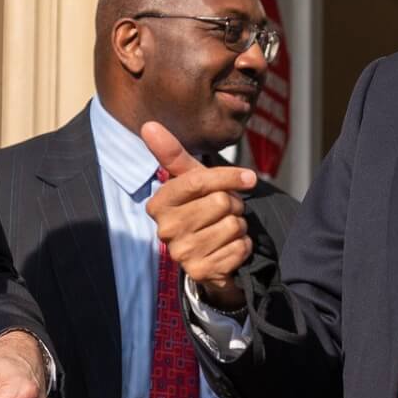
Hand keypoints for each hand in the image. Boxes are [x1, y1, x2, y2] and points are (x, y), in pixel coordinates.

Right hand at [140, 122, 257, 309]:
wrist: (212, 257)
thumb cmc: (203, 211)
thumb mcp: (191, 181)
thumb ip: (172, 154)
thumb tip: (148, 124)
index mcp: (159, 204)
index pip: (200, 181)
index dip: (229, 177)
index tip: (249, 177)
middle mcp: (165, 230)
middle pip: (220, 202)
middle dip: (234, 205)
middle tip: (226, 212)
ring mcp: (182, 253)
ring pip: (233, 225)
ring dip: (240, 227)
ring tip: (227, 230)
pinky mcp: (201, 272)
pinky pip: (239, 248)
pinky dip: (243, 247)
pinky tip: (230, 249)